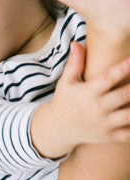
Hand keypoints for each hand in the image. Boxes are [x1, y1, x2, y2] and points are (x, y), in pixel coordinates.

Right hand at [31, 42, 129, 158]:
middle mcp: (97, 108)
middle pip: (125, 95)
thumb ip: (74, 64)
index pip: (108, 77)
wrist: (57, 129)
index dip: (124, 67)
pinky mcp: (108, 136)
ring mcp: (104, 124)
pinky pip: (128, 135)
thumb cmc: (65, 101)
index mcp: (89, 93)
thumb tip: (76, 43)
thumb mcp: (66, 83)